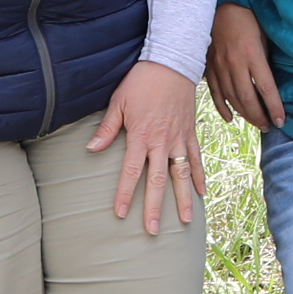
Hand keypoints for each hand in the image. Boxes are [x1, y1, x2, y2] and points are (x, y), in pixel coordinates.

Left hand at [87, 60, 204, 234]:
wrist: (172, 63)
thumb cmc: (141, 82)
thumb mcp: (118, 102)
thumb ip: (107, 128)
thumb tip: (91, 149)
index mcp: (140, 135)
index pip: (131, 171)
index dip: (125, 193)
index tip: (120, 213)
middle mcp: (161, 142)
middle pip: (157, 180)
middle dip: (154, 207)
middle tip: (152, 230)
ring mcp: (179, 139)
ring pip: (182, 174)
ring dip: (183, 199)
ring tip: (185, 220)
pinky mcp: (190, 133)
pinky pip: (196, 158)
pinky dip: (199, 176)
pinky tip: (201, 193)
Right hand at [205, 4, 283, 129]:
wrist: (222, 8)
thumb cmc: (249, 20)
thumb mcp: (264, 37)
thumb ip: (266, 61)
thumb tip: (272, 85)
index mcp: (252, 54)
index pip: (265, 87)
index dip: (274, 107)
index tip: (281, 121)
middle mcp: (235, 63)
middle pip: (247, 98)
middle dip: (259, 116)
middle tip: (268, 127)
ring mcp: (220, 67)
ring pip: (232, 98)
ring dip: (244, 114)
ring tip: (256, 123)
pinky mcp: (210, 67)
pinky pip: (216, 92)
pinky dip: (223, 108)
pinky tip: (231, 118)